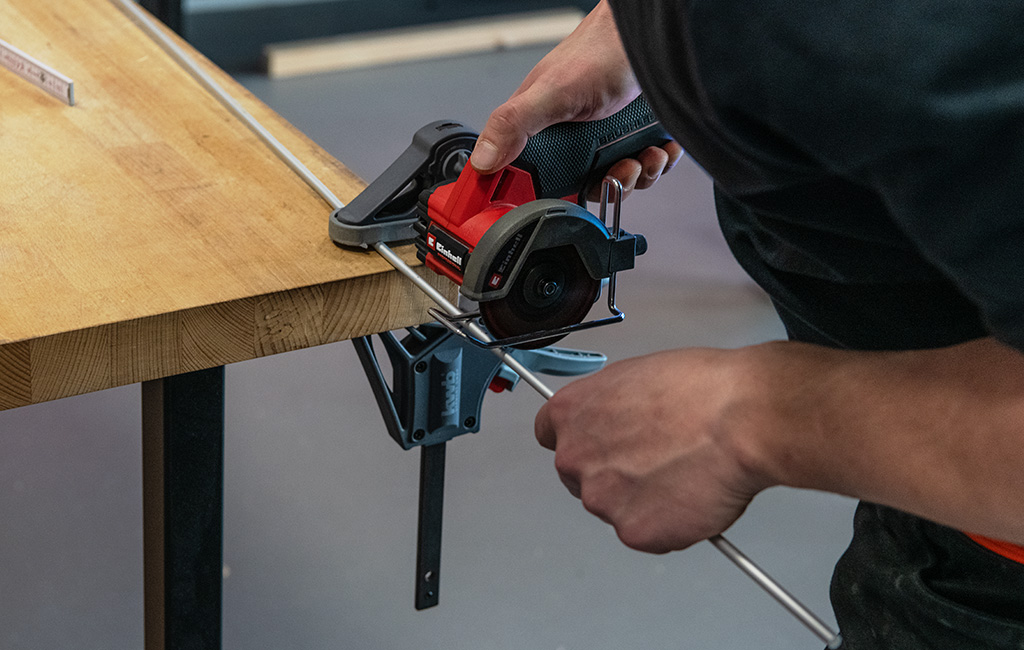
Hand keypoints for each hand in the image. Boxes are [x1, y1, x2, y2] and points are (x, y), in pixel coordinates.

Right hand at [470, 0, 682, 199]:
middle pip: (582, 188)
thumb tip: (482, 159)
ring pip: (616, 179)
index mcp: (541, 128)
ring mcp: (605, 138)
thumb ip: (514, 123)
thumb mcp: (553, 92)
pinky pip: (643, 166)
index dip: (536, 195)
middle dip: (606, 186)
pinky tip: (658, 148)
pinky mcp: (633, 138)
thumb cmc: (601, 50)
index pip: (526, 177)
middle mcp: (571, 136)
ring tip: (643, 155)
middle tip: (618, 169)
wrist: (651, 36)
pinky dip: (656, 162)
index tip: (554, 203)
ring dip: (638, 175)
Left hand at [534, 348, 775, 553]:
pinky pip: (647, 534)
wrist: (739, 419)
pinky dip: (670, 523)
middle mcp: (575, 457)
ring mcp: (601, 498)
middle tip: (656, 462)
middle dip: (612, 473)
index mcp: (570, 413)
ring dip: (643, 499)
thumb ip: (610, 406)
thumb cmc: (701, 389)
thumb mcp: (636, 376)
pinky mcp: (633, 532)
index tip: (595, 444)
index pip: (549, 434)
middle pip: (580, 476)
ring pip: (616, 507)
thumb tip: (618, 421)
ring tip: (685, 473)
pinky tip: (694, 496)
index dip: (580, 440)